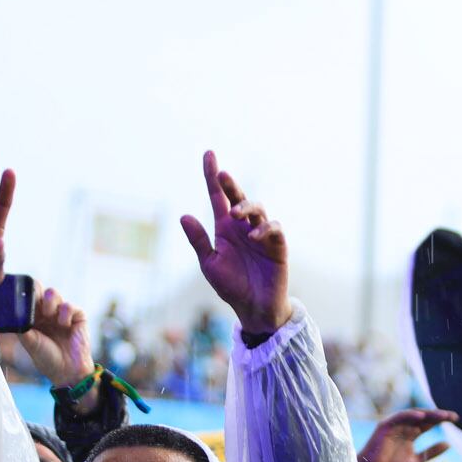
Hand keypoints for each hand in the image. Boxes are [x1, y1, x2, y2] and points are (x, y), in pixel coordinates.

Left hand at [13, 287, 94, 390]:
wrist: (66, 371)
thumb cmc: (47, 358)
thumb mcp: (29, 342)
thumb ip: (21, 326)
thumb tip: (10, 314)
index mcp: (33, 316)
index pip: (26, 297)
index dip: (22, 293)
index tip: (18, 293)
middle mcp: (46, 312)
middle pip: (39, 289)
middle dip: (35, 290)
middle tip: (32, 297)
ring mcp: (61, 312)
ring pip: (53, 293)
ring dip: (49, 300)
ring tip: (48, 314)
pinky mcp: (77, 316)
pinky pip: (69, 306)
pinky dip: (65, 312)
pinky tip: (64, 324)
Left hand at [180, 151, 290, 336]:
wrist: (254, 308)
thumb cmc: (231, 286)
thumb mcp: (209, 264)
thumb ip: (199, 241)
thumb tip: (184, 216)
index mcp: (225, 228)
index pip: (218, 197)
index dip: (212, 176)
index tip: (208, 154)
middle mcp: (243, 227)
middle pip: (238, 197)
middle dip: (230, 184)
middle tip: (222, 174)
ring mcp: (261, 234)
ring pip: (257, 209)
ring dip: (246, 206)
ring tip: (235, 215)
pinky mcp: (277, 246)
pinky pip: (274, 228)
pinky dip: (265, 228)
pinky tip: (253, 236)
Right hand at [358, 408, 459, 461]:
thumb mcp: (416, 460)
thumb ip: (431, 452)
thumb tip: (449, 444)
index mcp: (412, 434)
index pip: (429, 423)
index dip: (442, 420)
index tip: (456, 419)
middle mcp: (404, 427)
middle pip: (424, 417)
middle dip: (438, 415)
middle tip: (453, 416)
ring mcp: (395, 425)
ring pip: (414, 415)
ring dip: (427, 414)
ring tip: (441, 415)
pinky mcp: (385, 425)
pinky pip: (399, 417)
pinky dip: (410, 415)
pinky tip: (421, 417)